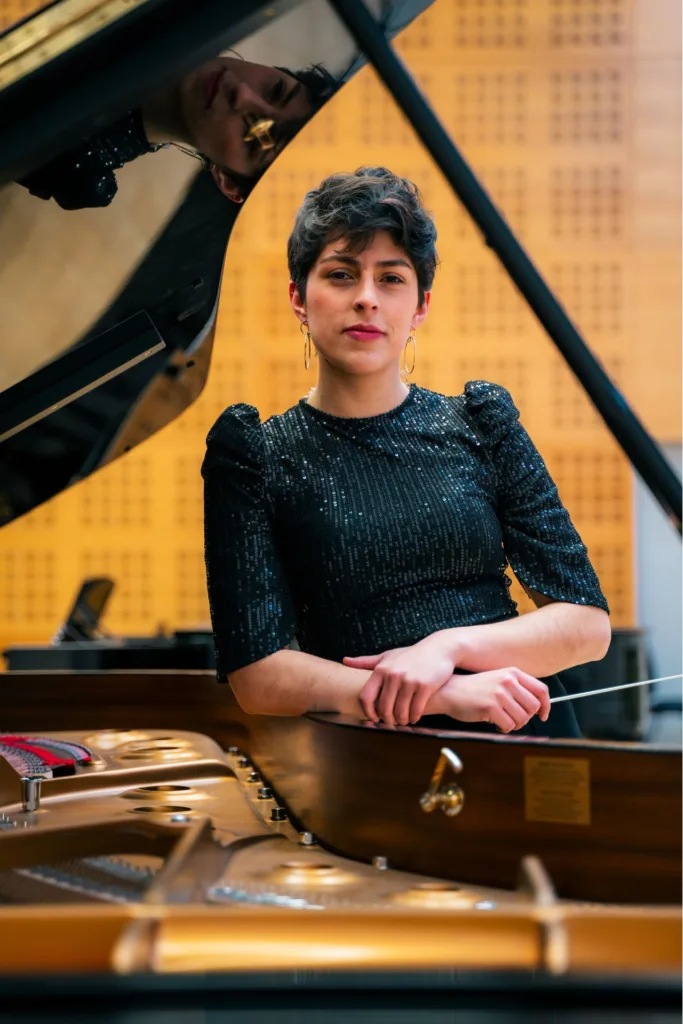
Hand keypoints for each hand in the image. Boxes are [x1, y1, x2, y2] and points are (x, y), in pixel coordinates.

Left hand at [344, 636, 455, 725]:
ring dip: (401, 720)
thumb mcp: (387, 656)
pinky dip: (414, 717)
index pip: (366, 697)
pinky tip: (415, 718)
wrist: (440, 649)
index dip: (368, 712)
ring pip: (400, 711)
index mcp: (381, 669)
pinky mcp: (424, 686)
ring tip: (403, 721)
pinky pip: (415, 710)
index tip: (373, 718)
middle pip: (383, 708)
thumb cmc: (411, 655)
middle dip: (387, 719)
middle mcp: (393, 675)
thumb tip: (344, 660)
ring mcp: (409, 681)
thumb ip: (366, 662)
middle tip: (391, 722)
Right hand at [432, 668, 549, 732]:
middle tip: (513, 718)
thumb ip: (516, 688)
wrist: (449, 691)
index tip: (543, 715)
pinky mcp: (491, 707)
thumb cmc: (473, 688)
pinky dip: (503, 728)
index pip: (541, 690)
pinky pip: (509, 726)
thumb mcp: (497, 679)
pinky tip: (494, 722)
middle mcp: (508, 681)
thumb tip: (536, 706)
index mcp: (512, 673)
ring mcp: (499, 694)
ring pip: (522, 719)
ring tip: (501, 719)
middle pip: (533, 707)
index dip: (546, 705)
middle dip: (525, 717)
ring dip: (513, 724)